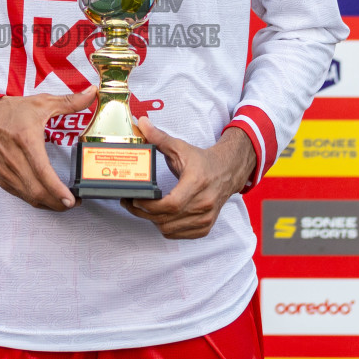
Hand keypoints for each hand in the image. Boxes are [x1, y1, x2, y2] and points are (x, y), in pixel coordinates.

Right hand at [0, 88, 96, 211]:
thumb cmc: (12, 111)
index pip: (43, 172)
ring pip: (30, 198)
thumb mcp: (41, 103)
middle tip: (76, 202)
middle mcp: (15, 160)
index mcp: (27, 141)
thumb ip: (70, 101)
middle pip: (38, 192)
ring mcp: (7, 172)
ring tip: (65, 202)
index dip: (57, 190)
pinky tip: (48, 198)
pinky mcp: (2, 178)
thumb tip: (92, 92)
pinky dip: (37, 200)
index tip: (71, 200)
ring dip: (49, 204)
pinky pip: (22, 196)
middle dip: (58, 203)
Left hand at [121, 117, 256, 238]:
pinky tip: (159, 216)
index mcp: (197, 183)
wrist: (227, 171)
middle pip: (166, 218)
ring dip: (152, 221)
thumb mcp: (180, 147)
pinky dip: (166, 228)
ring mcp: (206, 218)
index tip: (135, 199)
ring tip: (142, 209)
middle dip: (143, 213)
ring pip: (170, 229)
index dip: (149, 206)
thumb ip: (159, 137)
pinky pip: (178, 235)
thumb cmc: (202, 160)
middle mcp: (204, 203)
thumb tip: (141, 123)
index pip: (171, 204)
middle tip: (130, 203)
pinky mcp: (206, 227)